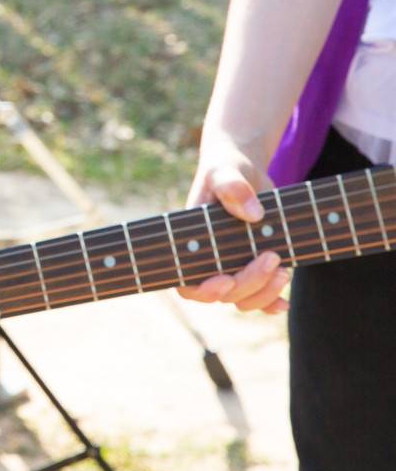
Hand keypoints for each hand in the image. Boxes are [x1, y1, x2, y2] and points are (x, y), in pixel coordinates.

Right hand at [178, 136, 289, 313]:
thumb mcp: (225, 171)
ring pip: (242, 298)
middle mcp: (210, 257)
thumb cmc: (226, 167)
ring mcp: (232, 263)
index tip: (225, 280)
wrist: (243, 168)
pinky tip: (285, 302)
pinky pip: (259, 296)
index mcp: (192, 241)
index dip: (204, 290)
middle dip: (249, 283)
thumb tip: (254, 215)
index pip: (186, 282)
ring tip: (285, 271)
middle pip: (223, 293)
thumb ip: (232, 187)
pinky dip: (271, 303)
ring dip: (264, 293)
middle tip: (272, 257)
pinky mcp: (254, 263)